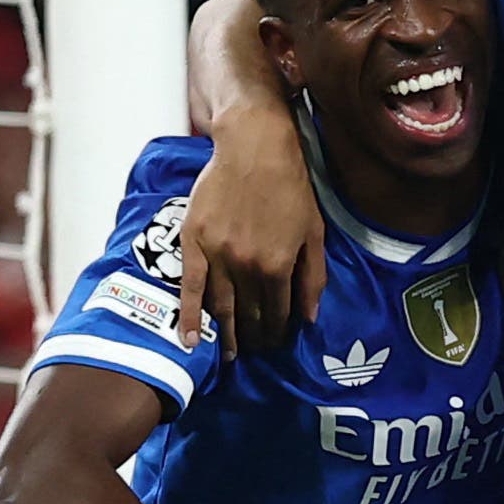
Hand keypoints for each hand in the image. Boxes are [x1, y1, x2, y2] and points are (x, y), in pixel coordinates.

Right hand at [179, 108, 326, 351]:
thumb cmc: (290, 187)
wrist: (253, 148)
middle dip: (255, 339)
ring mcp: (217, 257)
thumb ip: (312, 278)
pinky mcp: (193, 244)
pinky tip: (190, 341)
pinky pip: (190, 289)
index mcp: (278, 266)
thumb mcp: (314, 232)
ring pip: (221, 309)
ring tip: (230, 354)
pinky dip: (190, 318)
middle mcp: (246, 267)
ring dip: (227, 336)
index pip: (279, 315)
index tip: (277, 342)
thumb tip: (308, 319)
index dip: (279, 333)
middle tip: (255, 350)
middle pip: (249, 317)